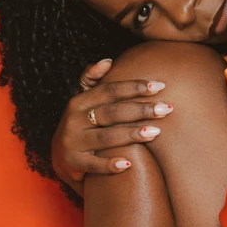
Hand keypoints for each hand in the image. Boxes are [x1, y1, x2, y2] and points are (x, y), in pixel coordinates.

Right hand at [51, 59, 172, 189]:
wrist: (60, 157)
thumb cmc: (81, 123)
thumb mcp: (83, 100)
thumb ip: (92, 79)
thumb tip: (107, 61)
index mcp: (80, 101)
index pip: (110, 90)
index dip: (134, 87)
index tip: (160, 86)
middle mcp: (74, 120)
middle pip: (111, 112)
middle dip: (140, 110)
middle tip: (166, 109)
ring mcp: (73, 142)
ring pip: (106, 138)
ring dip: (131, 134)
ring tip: (155, 132)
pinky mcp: (73, 163)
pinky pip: (94, 165)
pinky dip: (110, 165)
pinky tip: (128, 164)